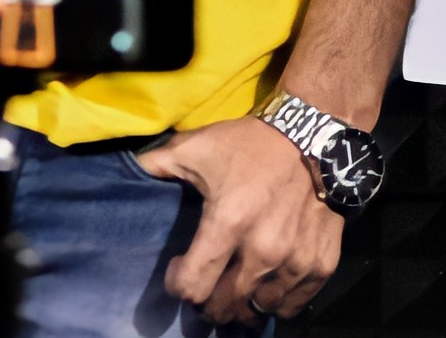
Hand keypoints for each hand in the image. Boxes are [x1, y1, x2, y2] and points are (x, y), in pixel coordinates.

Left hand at [135, 116, 342, 322]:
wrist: (315, 137)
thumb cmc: (250, 144)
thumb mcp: (197, 148)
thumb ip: (157, 165)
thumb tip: (124, 173)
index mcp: (227, 224)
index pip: (193, 287)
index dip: (178, 284)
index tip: (179, 268)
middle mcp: (262, 251)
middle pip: (224, 308)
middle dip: (208, 302)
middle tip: (207, 284)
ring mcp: (295, 261)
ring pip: (258, 310)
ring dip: (243, 303)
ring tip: (236, 285)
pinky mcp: (321, 264)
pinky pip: (293, 304)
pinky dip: (277, 301)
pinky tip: (268, 285)